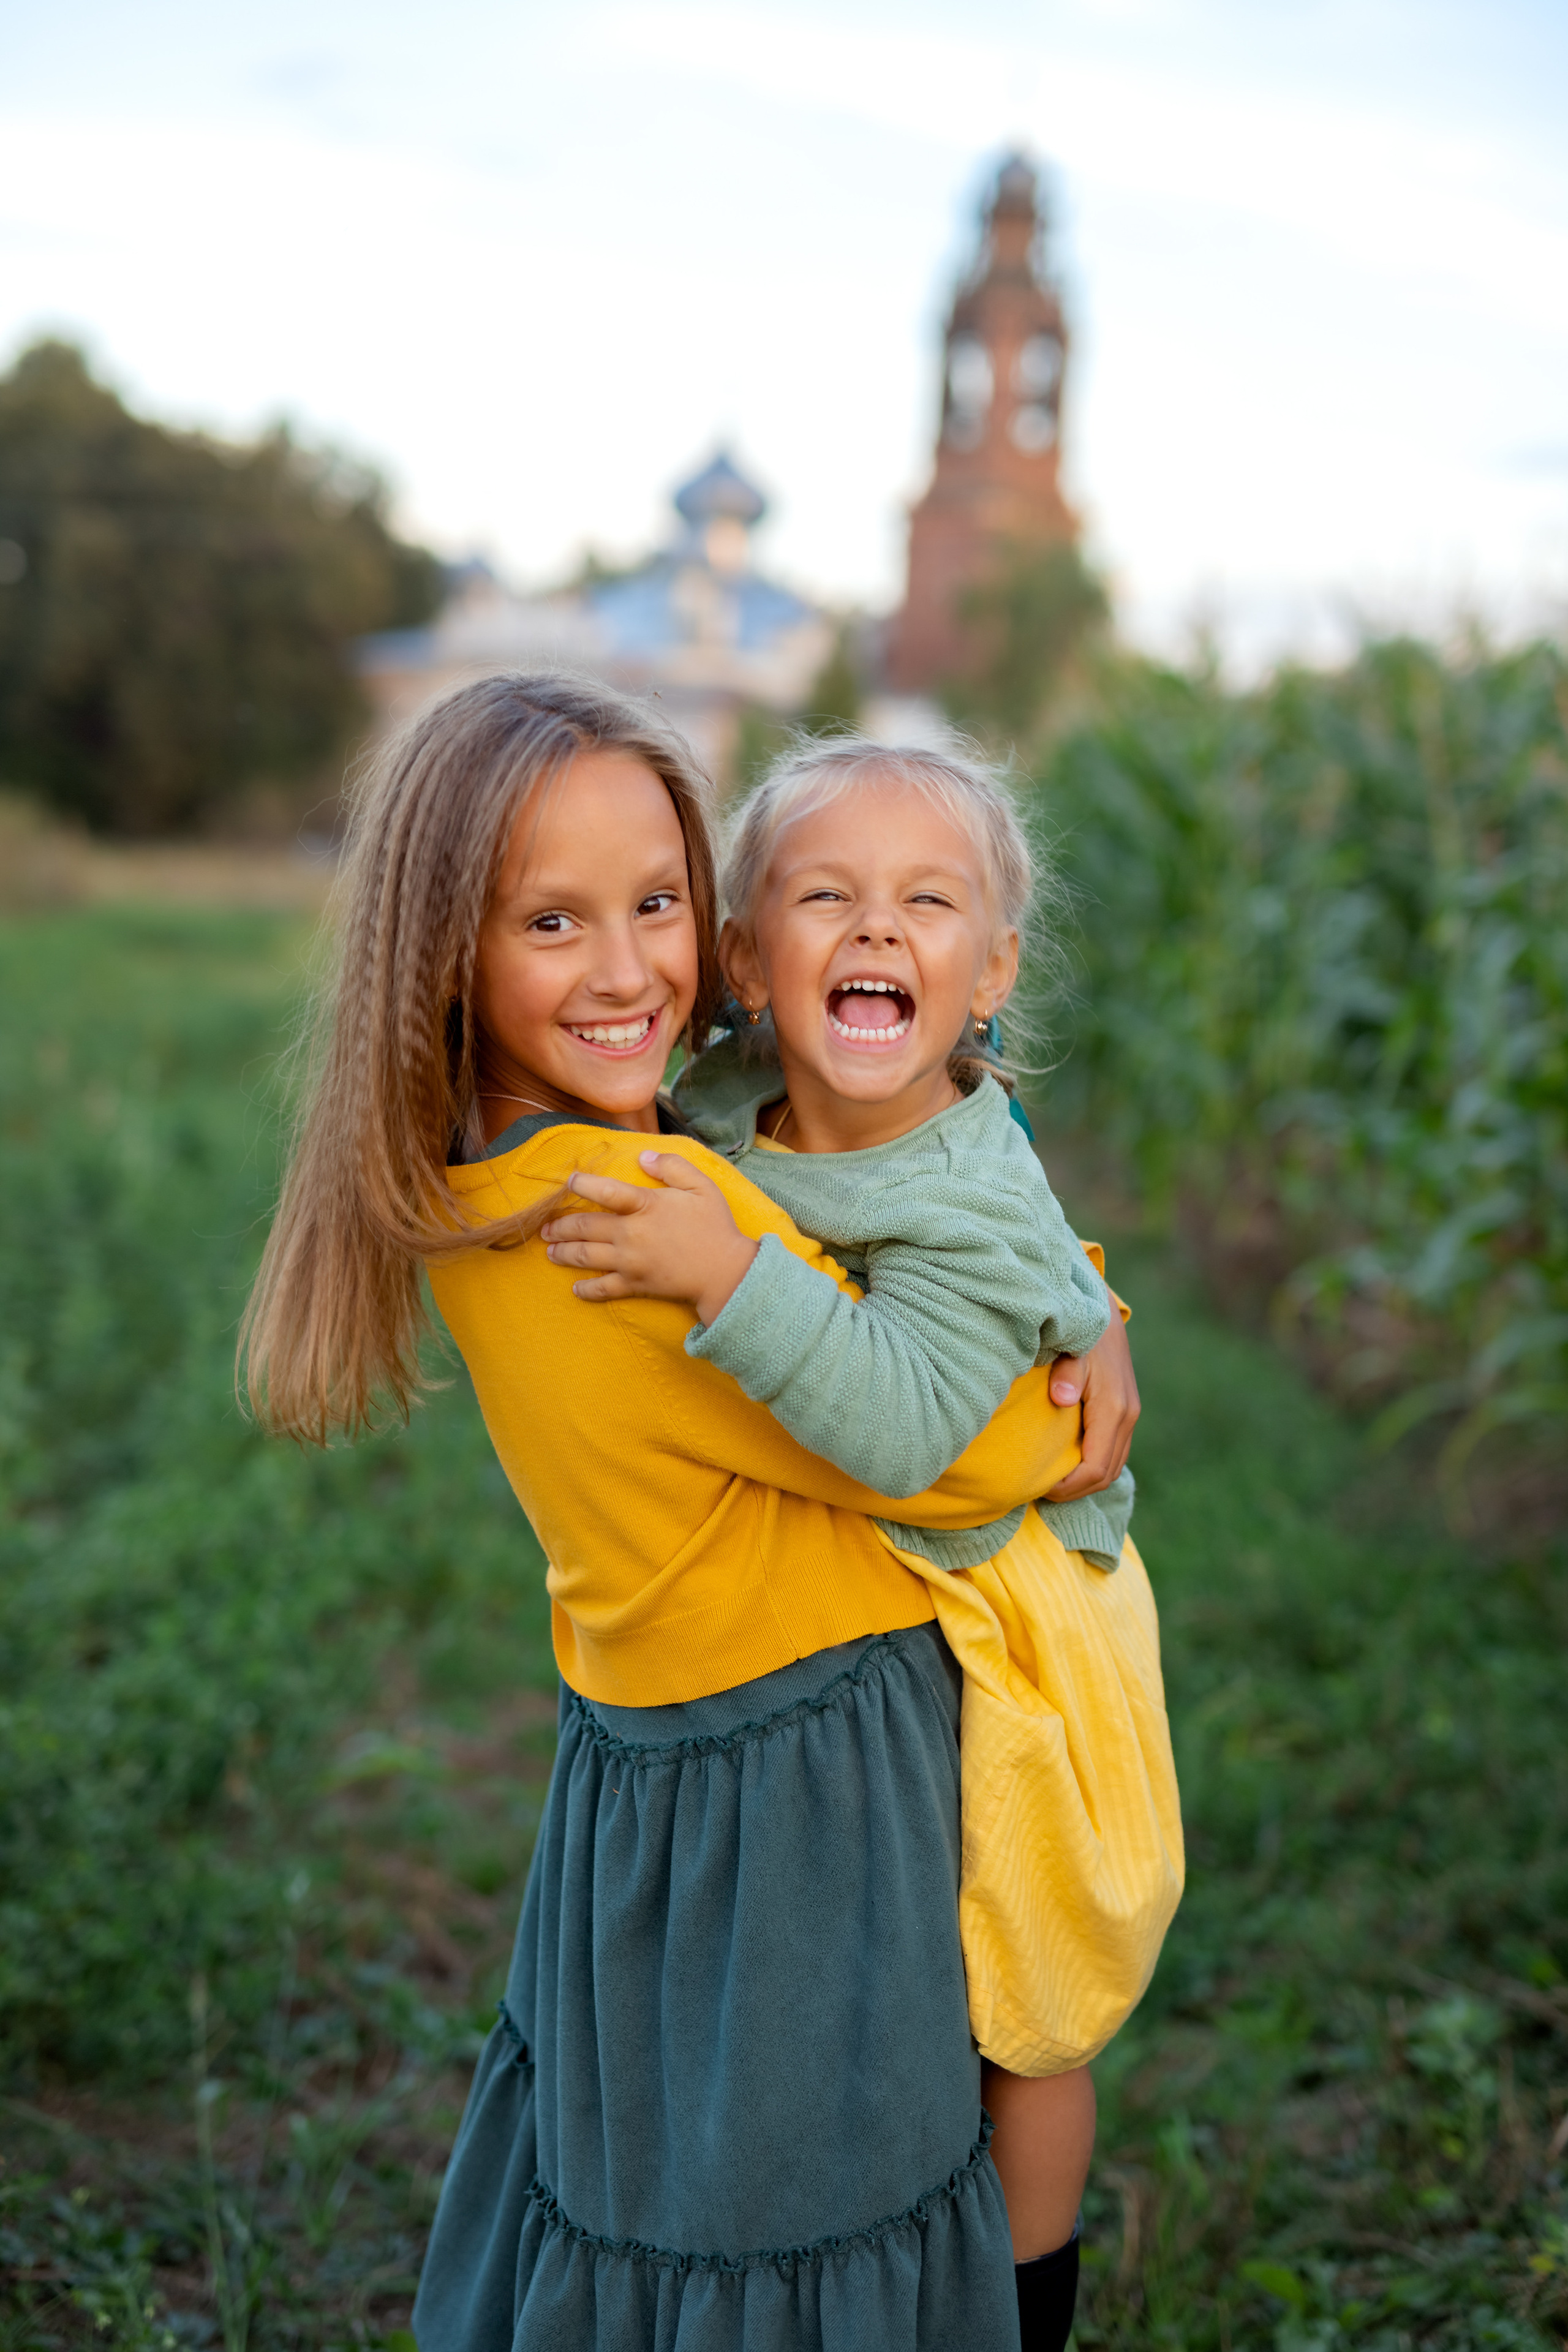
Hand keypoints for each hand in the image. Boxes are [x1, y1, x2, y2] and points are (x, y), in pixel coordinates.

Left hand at [542, 1152, 758, 1325]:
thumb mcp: (702, 1186)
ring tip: (550, 1250)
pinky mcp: (634, 1285)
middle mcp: (630, 1234)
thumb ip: (672, 1166)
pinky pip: (603, 1289)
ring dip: (563, 1253)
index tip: (570, 1181)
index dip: (583, 1184)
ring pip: (585, 1257)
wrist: (726, 1273)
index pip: (606, 1191)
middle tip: (546, 1225)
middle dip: (560, 1225)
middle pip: (584, 1227)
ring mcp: (629, 1262)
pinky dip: (586, 1290)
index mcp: (645, 1206)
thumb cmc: (716, 1227)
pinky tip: (575, 1288)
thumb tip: (644, 1156)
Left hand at [1044, 1313, 1139, 1499]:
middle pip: (1105, 1474)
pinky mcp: (1126, 1413)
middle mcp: (1127, 1417)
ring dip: (1085, 1481)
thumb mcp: (1070, 1350)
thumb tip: (1062, 1398)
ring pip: (1113, 1466)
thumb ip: (1066, 1375)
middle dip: (1075, 1490)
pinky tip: (1069, 1464)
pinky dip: (1094, 1466)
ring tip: (1053, 1482)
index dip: (1069, 1486)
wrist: (1102, 1314)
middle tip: (1041, 1491)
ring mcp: (1130, 1416)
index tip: (1041, 1487)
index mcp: (1113, 1409)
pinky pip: (1114, 1452)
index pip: (1094, 1467)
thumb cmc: (1080, 1334)